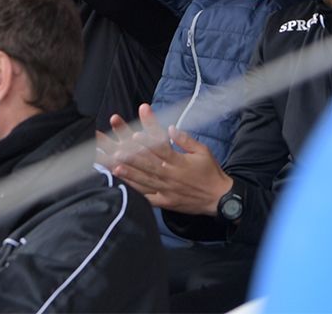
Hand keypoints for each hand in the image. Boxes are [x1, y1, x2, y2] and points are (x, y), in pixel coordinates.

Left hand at [100, 106, 231, 216]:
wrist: (219, 198)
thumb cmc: (210, 172)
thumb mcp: (203, 151)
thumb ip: (186, 140)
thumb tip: (170, 128)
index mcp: (179, 162)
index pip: (160, 147)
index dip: (147, 140)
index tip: (136, 132)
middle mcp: (170, 175)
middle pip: (147, 162)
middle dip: (130, 153)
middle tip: (115, 146)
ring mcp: (166, 190)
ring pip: (144, 179)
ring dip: (128, 171)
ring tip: (113, 163)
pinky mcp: (164, 202)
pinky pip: (147, 197)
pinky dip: (135, 191)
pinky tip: (123, 185)